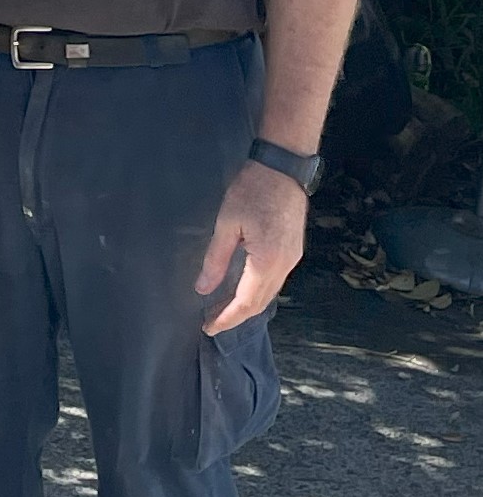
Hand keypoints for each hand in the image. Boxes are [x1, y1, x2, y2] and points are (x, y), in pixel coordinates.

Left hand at [196, 157, 307, 330]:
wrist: (284, 168)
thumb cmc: (253, 190)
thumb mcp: (227, 223)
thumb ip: (215, 260)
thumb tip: (202, 289)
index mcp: (266, 262)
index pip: (245, 303)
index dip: (226, 319)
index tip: (208, 328)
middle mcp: (284, 266)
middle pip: (260, 303)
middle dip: (236, 316)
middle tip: (212, 322)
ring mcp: (292, 259)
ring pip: (270, 293)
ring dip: (247, 305)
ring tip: (223, 309)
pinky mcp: (294, 250)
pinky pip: (275, 281)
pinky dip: (258, 291)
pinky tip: (243, 288)